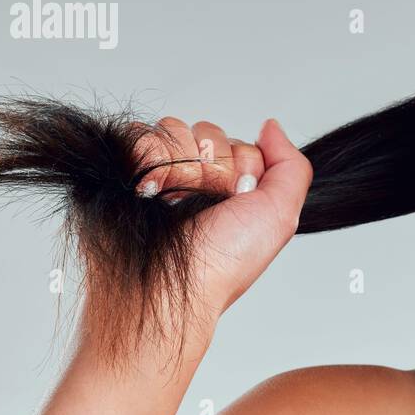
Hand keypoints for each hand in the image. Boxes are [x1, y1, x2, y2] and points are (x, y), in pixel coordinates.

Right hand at [130, 115, 312, 338]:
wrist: (166, 288)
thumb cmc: (222, 263)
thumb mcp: (280, 217)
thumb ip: (290, 166)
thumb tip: (270, 126)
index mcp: (230, 189)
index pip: (239, 143)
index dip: (242, 165)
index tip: (237, 197)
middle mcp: (194, 180)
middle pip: (207, 132)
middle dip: (210, 165)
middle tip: (204, 203)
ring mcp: (159, 174)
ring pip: (173, 129)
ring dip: (177, 165)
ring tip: (172, 202)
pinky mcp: (124, 169)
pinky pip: (138, 134)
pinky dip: (145, 158)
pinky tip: (149, 190)